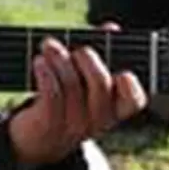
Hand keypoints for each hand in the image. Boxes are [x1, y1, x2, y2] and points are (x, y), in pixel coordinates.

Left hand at [8, 27, 147, 169]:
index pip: (133, 101)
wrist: (34, 140)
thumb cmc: (62, 101)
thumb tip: (111, 28)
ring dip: (60, 60)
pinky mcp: (49, 126)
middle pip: (100, 85)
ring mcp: (73, 126)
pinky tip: (39, 62)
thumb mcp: (82, 80)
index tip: (123, 72)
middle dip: (88, 60)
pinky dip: (46, 74)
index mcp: (112, 109)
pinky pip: (51, 96)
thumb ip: (99, 55)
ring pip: (72, 86)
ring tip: (49, 45)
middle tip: (77, 49)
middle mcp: (97, 120)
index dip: (132, 87)